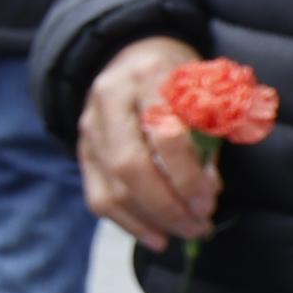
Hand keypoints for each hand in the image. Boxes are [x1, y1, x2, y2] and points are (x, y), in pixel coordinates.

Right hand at [76, 35, 222, 246]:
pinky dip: (129, 223)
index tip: (210, 200)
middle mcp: (110, 100)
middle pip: (130, 165)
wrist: (134, 56)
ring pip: (112, 187)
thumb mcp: (207, 92)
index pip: (163, 133)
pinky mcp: (83, 151)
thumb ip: (209, 138)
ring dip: (152, 219)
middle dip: (168, 205)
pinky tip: (157, 236)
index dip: (187, 175)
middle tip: (199, 226)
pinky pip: (99, 197)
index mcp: (148, 76)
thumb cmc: (182, 79)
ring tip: (186, 232)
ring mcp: (90, 128)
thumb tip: (207, 191)